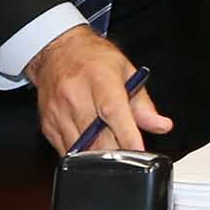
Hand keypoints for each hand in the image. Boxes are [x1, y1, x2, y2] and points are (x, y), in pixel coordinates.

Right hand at [25, 25, 171, 154]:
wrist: (57, 51)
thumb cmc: (93, 59)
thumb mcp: (126, 71)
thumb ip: (143, 104)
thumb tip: (161, 125)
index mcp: (99, 79)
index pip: (113, 112)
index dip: (127, 136)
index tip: (139, 151)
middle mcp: (75, 96)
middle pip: (96, 137)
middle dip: (117, 153)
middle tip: (131, 157)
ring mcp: (58, 112)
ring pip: (80, 150)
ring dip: (99, 158)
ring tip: (113, 153)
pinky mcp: (48, 126)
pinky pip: (66, 151)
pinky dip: (82, 157)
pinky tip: (92, 149)